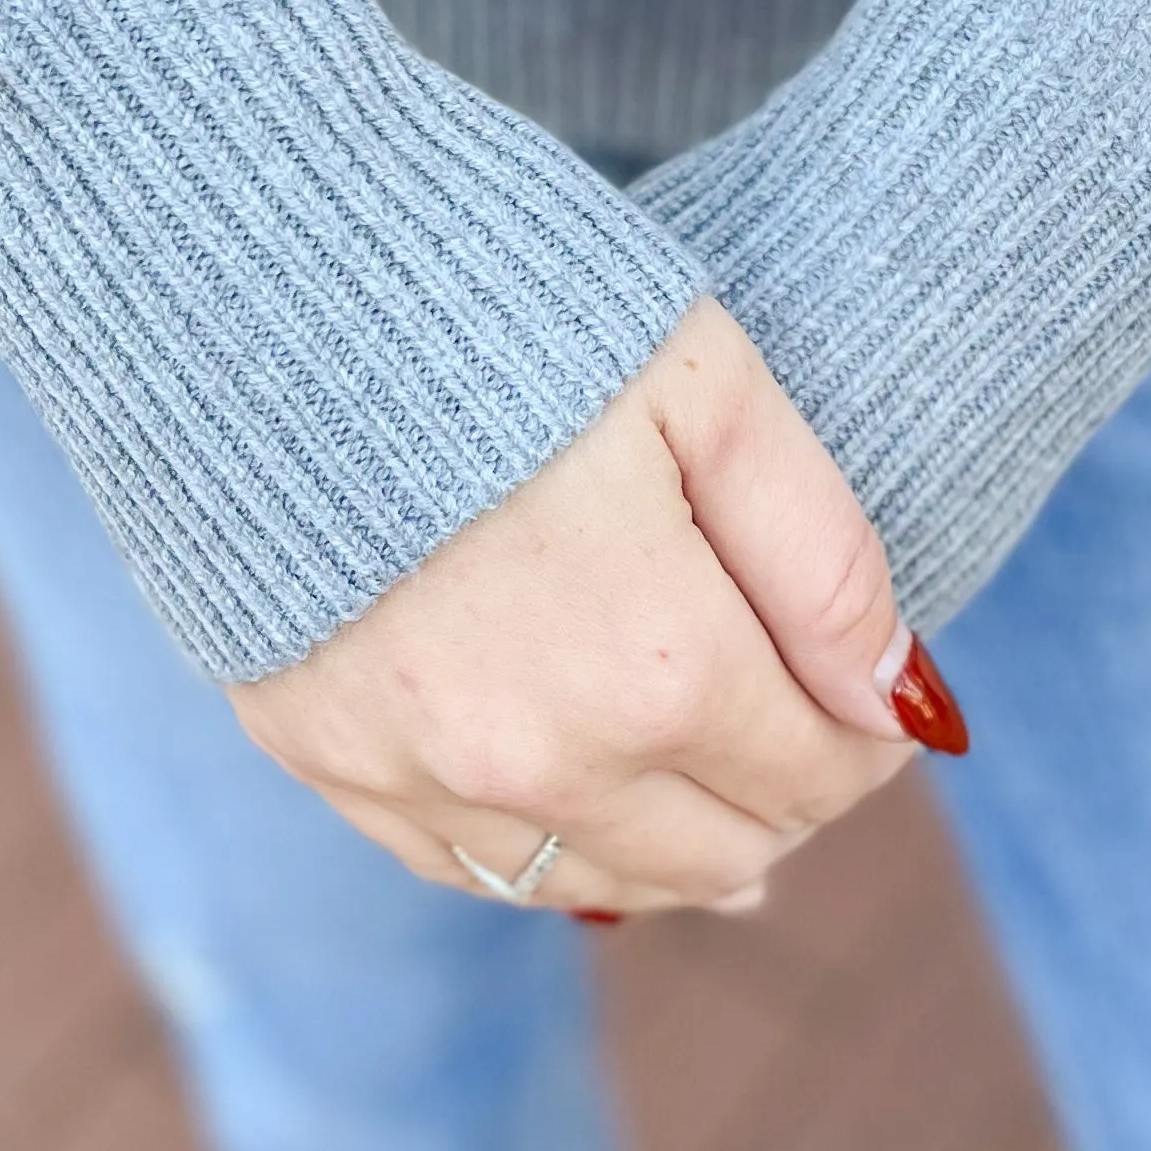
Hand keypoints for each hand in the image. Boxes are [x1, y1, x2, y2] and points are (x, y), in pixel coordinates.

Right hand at [231, 299, 916, 913]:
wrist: (249, 267)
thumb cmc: (501, 294)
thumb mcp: (709, 382)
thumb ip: (824, 556)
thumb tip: (901, 704)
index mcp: (654, 667)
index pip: (812, 772)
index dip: (867, 742)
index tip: (877, 703)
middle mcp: (534, 757)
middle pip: (714, 856)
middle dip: (782, 802)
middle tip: (803, 735)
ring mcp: (411, 768)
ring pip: (588, 884)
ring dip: (671, 849)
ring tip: (713, 805)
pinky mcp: (313, 747)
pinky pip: (460, 863)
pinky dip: (540, 846)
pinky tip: (573, 807)